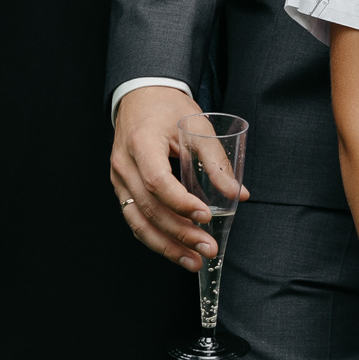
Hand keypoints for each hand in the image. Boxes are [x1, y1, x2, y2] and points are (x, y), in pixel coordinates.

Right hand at [111, 84, 235, 269]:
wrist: (140, 97)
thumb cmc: (168, 108)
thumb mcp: (197, 126)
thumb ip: (217, 161)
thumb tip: (240, 194)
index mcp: (141, 144)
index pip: (158, 181)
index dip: (181, 203)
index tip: (205, 216)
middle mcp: (123, 165)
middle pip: (148, 208)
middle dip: (179, 234)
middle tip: (206, 249)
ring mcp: (118, 179)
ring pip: (137, 222)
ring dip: (166, 245)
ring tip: (193, 261)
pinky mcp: (122, 189)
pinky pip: (135, 219)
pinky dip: (156, 238)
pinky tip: (176, 250)